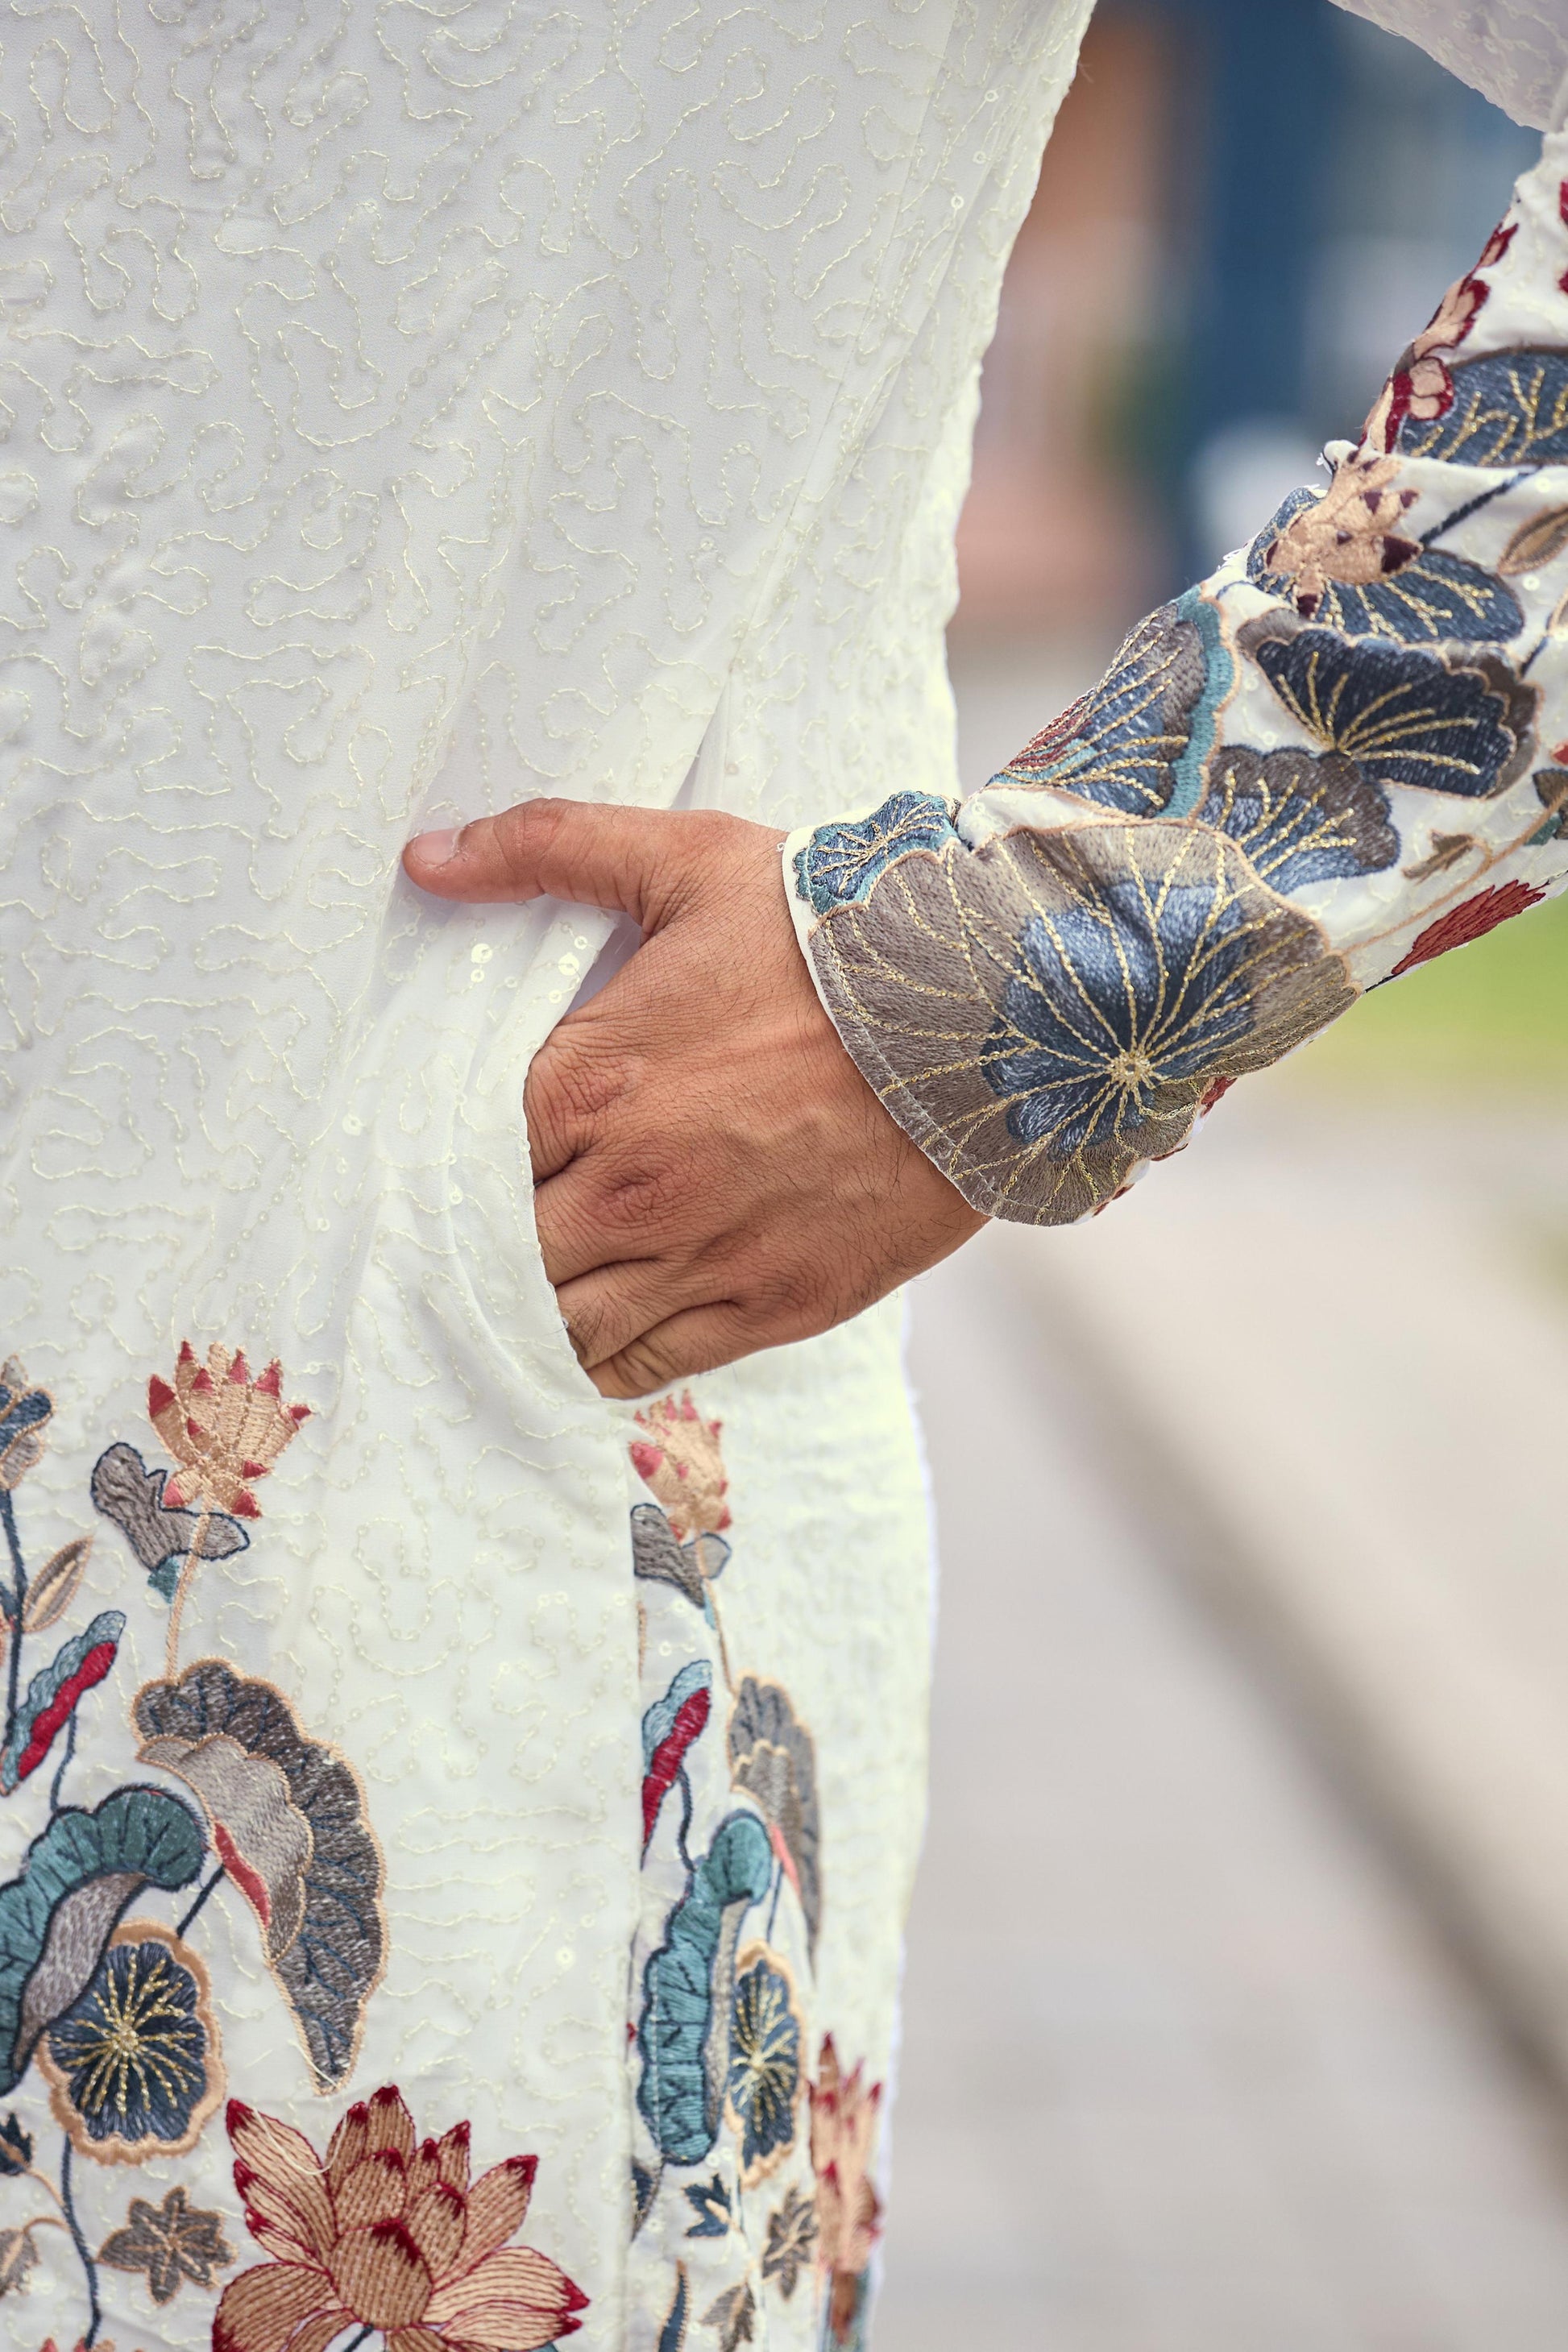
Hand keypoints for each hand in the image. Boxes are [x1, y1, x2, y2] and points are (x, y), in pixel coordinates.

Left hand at [403, 800, 985, 1396]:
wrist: (994, 1016)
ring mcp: (702, 1256)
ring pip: (559, 1326)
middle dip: (480, 1247)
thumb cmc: (837, 936)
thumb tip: (428, 856)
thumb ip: (550, 847)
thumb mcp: (690, 861)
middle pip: (500, 1255)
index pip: (458, 1160)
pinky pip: (641, 1367)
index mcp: (590, 1081)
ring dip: (533, 1312)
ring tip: (528, 1290)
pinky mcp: (769, 1307)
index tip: (437, 1163)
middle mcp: (631, 1185)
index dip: (439, 1168)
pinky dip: (599, 1362)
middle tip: (474, 1234)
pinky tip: (590, 1337)